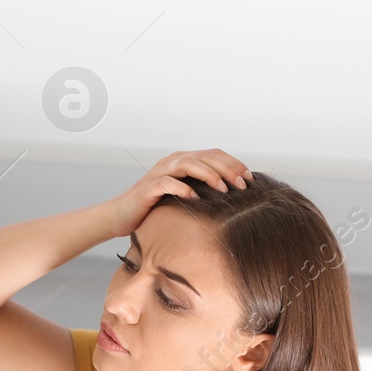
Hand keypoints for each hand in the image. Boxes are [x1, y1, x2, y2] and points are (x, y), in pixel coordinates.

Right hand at [104, 148, 253, 235]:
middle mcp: (171, 162)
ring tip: (224, 189)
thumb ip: (202, 189)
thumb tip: (235, 194)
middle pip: (204, 156)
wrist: (121, 216)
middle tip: (243, 185)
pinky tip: (195, 199)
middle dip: (227, 169)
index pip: (213, 154)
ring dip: (208, 175)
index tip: (250, 178)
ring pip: (187, 164)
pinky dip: (183, 189)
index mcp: (182, 161)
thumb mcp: (184, 195)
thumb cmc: (155, 208)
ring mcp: (158, 173)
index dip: (234, 163)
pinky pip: (167, 183)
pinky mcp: (147, 188)